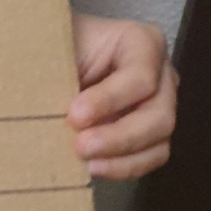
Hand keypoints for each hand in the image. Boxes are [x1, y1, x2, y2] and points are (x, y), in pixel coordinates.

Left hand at [67, 12, 176, 179]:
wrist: (50, 64)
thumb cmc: (53, 49)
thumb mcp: (54, 47)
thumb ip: (56, 66)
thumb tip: (52, 98)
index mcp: (141, 42)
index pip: (141, 76)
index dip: (109, 100)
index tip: (73, 115)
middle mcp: (160, 74)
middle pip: (158, 114)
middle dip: (119, 136)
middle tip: (80, 146)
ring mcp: (159, 106)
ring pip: (158, 141)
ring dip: (121, 157)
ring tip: (86, 162)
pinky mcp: (150, 133)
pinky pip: (150, 158)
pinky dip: (123, 167)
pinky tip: (95, 168)